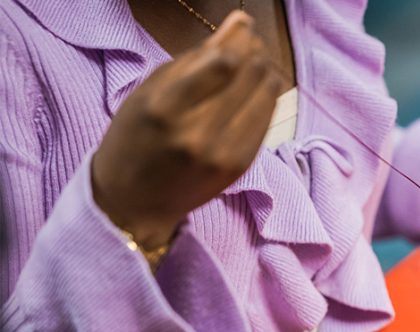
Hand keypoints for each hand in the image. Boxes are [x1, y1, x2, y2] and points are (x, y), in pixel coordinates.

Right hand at [92, 11, 283, 248]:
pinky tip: (257, 89)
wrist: (135, 200)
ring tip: (255, 63)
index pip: (223, 63)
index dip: (240, 38)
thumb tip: (237, 26)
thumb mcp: (149, 92)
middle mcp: (197, 133)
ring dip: (266, 70)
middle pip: (250, 75)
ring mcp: (223, 153)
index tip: (242, 25)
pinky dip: (267, 97)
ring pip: (266, 94)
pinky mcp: (240, 165)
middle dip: (255, 51)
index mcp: (165, 109)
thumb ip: (193, 59)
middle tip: (250, 43)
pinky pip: (267, 119)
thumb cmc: (135, 137)